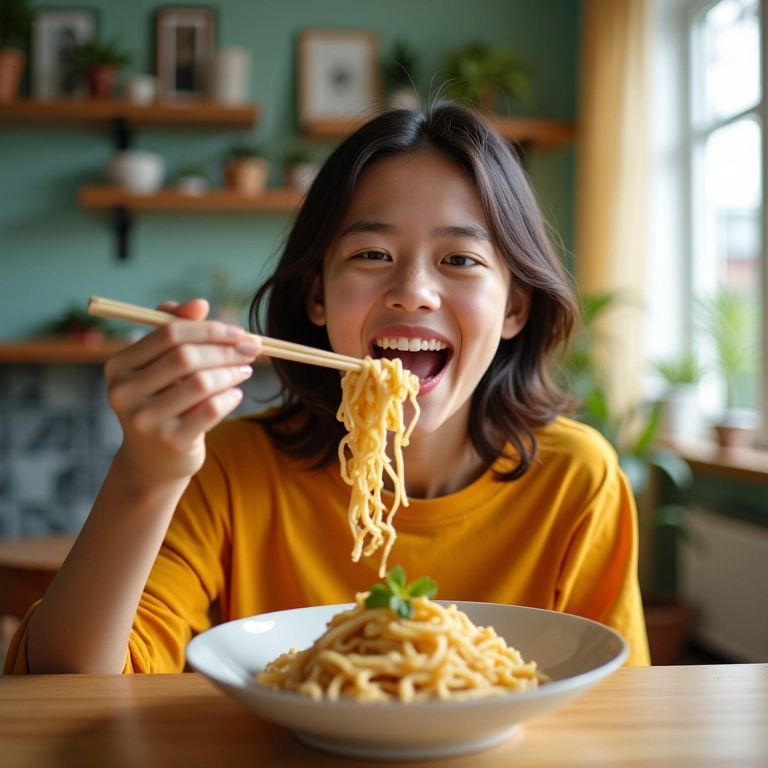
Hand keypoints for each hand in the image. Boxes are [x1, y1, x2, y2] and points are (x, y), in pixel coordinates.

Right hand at [104, 298, 259, 486]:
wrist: (154, 460)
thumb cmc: (163, 400)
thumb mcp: (161, 365)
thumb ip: (176, 328)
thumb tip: (200, 304)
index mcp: (118, 365)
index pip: (169, 333)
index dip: (208, 328)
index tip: (238, 331)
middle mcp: (124, 392)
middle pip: (185, 357)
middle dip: (225, 350)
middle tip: (251, 349)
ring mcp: (144, 420)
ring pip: (201, 383)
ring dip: (231, 373)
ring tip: (245, 371)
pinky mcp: (169, 441)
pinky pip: (210, 410)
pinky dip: (229, 397)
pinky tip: (236, 394)